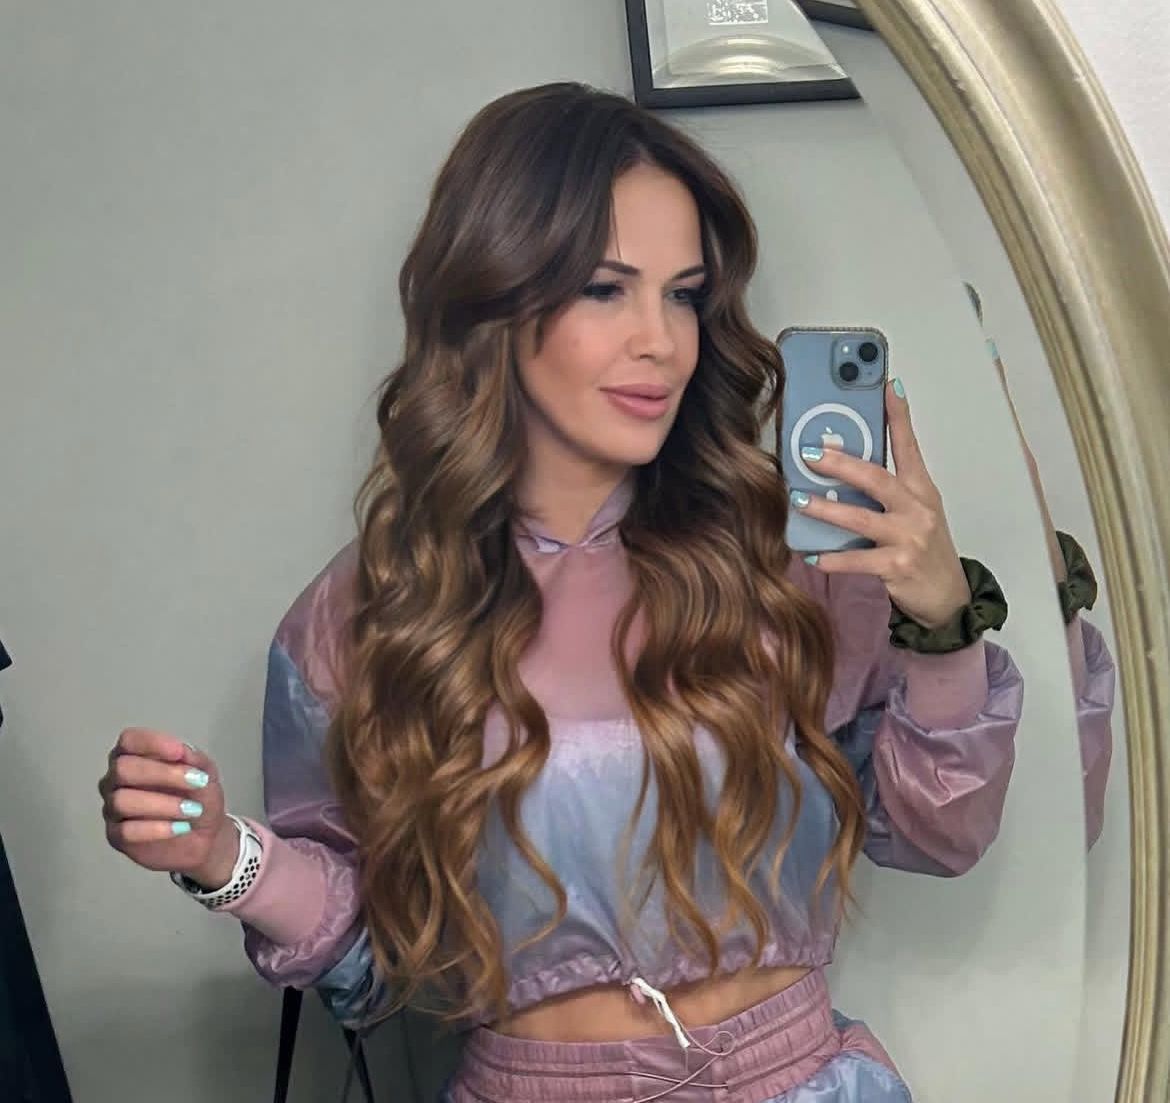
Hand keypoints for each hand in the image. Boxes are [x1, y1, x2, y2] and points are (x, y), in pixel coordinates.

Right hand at [99, 728, 237, 888]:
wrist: (203, 835)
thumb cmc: (198, 796)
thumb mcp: (205, 773)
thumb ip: (194, 760)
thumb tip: (182, 751)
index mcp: (135, 755)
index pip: (129, 739)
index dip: (152, 743)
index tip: (180, 752)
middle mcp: (116, 778)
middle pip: (123, 768)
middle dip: (163, 774)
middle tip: (197, 782)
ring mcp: (113, 807)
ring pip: (122, 801)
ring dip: (163, 804)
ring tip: (193, 810)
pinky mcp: (115, 836)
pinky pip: (127, 831)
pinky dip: (157, 828)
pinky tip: (181, 827)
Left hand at [795, 379, 971, 628]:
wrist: (948, 597)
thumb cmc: (924, 549)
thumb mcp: (914, 513)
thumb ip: (886, 491)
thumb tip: (841, 467)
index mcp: (921, 489)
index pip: (908, 446)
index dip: (898, 416)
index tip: (888, 385)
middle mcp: (917, 509)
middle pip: (877, 477)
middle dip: (841, 463)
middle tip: (811, 453)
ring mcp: (909, 538)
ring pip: (861, 518)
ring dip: (827, 509)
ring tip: (800, 500)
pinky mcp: (897, 566)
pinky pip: (857, 560)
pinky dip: (832, 559)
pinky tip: (812, 556)